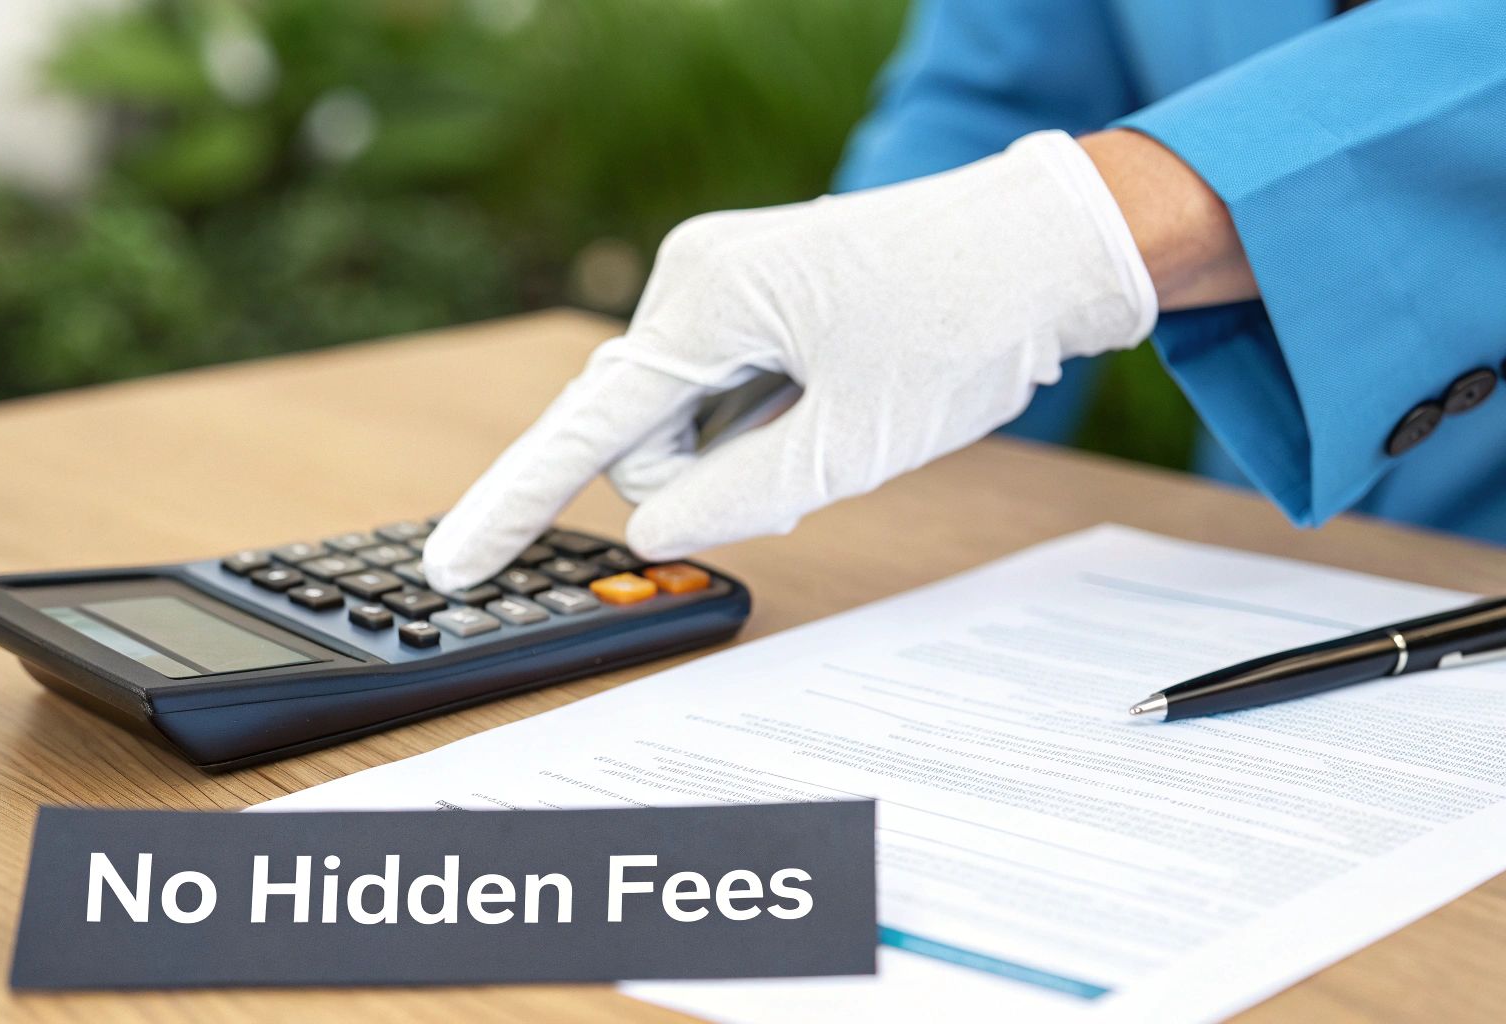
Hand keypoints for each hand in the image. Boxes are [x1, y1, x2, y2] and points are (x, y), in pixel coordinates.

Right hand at [424, 130, 1155, 592]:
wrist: (1048, 245)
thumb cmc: (963, 327)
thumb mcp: (851, 443)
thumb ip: (736, 499)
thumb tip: (652, 529)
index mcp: (707, 299)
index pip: (586, 426)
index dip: (517, 505)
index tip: (456, 564)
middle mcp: (694, 274)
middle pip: (640, 430)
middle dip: (704, 476)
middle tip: (812, 466)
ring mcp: (722, 278)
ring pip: (682, 413)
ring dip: (739, 448)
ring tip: (838, 420)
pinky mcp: (753, 291)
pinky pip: (719, 382)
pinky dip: (757, 417)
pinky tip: (827, 398)